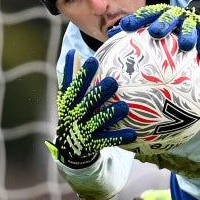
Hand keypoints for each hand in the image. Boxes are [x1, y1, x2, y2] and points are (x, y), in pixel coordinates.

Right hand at [44, 50, 135, 166]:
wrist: (68, 147)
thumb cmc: (72, 114)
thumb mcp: (68, 97)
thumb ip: (71, 77)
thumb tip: (74, 52)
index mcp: (69, 102)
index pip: (75, 86)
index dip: (82, 74)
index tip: (92, 60)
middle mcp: (75, 115)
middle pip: (87, 103)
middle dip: (99, 93)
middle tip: (112, 82)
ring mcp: (84, 130)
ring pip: (98, 121)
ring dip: (110, 114)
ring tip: (124, 107)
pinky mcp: (93, 143)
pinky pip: (107, 140)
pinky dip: (119, 137)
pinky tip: (132, 134)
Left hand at [115, 3, 199, 62]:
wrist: (198, 19)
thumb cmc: (170, 29)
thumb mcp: (155, 26)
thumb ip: (137, 31)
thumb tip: (110, 37)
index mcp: (160, 14)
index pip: (147, 14)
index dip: (136, 19)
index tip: (126, 26)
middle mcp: (175, 16)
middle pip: (168, 17)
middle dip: (162, 24)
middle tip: (155, 32)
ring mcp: (190, 23)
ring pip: (189, 28)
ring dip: (188, 36)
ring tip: (186, 46)